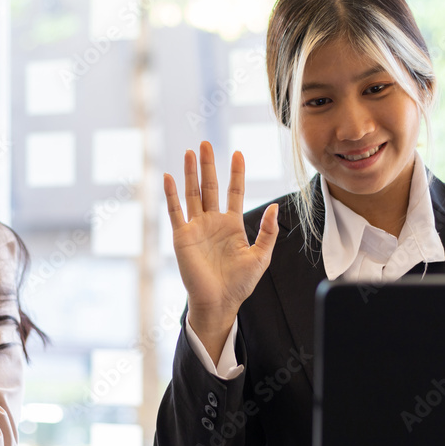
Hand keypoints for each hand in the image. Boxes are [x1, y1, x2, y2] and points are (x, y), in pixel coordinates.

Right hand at [164, 142, 278, 363]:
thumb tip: (275, 206)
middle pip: (210, 186)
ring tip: (190, 152)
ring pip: (193, 194)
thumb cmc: (240, 283)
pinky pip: (175, 211)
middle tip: (206, 143)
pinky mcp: (182, 236)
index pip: (233, 192)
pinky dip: (171, 194)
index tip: (238, 153)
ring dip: (190, 173)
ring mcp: (196, 227)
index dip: (236, 173)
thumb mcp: (261, 256)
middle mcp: (212, 222)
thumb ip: (268, 231)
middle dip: (208, 165)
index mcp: (232, 225)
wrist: (219, 302)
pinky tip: (169, 177)